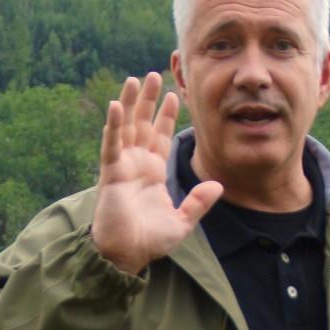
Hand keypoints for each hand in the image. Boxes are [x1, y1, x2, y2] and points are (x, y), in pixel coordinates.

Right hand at [90, 73, 223, 274]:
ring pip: (125, 126)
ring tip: (134, 79)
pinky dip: (114, 125)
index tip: (173, 94)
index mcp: (153, 172)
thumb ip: (198, 203)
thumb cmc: (150, 241)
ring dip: (129, 103)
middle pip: (142, 124)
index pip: (160, 136)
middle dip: (148, 100)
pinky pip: (111, 143)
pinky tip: (117, 105)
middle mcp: (136, 164)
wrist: (127, 254)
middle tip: (153, 74)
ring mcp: (122, 165)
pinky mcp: (111, 172)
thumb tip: (218, 185)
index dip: (166, 116)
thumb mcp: (182, 221)